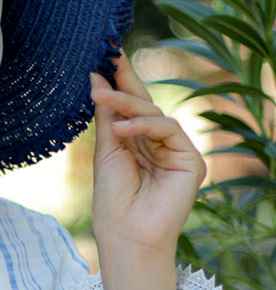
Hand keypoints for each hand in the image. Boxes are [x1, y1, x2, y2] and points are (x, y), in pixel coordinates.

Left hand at [90, 51, 205, 289]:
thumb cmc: (113, 201)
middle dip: (126, 81)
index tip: (106, 54)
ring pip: (156, 115)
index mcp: (140, 145)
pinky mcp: (191, 162)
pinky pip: (169, 130)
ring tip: (101, 97)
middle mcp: (161, 146)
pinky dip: (144, 126)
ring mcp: (178, 153)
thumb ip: (106, 115)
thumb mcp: (106, 150)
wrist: (126, 235)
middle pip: (146, 106)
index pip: (132, 108)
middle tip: (108, 56)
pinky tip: (120, 128)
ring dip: (127, 104)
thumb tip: (97, 77)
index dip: (121, 82)